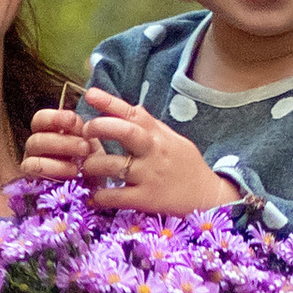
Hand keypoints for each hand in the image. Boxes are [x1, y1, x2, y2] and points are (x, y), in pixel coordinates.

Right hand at [17, 102, 100, 184]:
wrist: (97, 189)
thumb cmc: (93, 163)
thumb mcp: (92, 144)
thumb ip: (82, 130)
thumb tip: (74, 119)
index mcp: (49, 132)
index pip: (40, 119)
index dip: (54, 118)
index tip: (73, 120)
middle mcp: (37, 146)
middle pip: (37, 137)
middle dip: (62, 141)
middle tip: (84, 147)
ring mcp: (31, 162)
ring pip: (33, 151)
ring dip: (58, 155)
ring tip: (79, 164)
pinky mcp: (30, 180)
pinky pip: (32, 169)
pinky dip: (53, 170)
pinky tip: (72, 173)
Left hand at [56, 91, 239, 215]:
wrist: (206, 196)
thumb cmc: (186, 165)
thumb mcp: (172, 140)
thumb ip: (151, 126)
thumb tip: (131, 108)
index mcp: (158, 135)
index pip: (133, 113)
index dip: (110, 102)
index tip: (90, 94)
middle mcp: (153, 151)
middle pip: (124, 132)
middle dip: (98, 128)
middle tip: (85, 132)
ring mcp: (149, 175)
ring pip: (112, 165)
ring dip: (92, 164)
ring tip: (86, 167)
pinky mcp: (146, 199)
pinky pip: (116, 196)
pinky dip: (101, 195)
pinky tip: (97, 194)